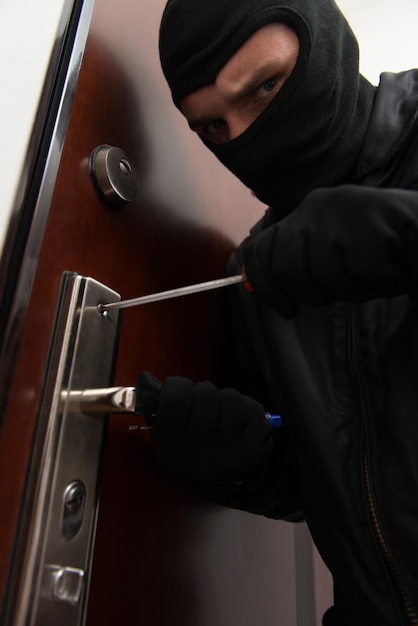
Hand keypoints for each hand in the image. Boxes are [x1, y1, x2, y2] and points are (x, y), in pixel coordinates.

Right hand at [136, 372, 271, 482]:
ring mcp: (232, 442)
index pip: (175, 397)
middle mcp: (201, 445)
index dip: (178, 386)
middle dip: (204, 394)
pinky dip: (246, 408)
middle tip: (204, 408)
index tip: (180, 391)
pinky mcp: (256, 438)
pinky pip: (250, 405)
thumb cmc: (195, 449)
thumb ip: (159, 409)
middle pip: (204, 392)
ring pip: (229, 395)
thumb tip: (147, 378)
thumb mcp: (168, 438)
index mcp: (173, 445)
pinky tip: (240, 425)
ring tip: (223, 418)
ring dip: (225, 400)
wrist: (228, 479)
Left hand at [240, 185, 417, 314]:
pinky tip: (392, 265)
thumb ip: (296, 261)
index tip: (284, 308)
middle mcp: (317, 206)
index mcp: (304, 212)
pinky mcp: (370, 225)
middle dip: (313, 292)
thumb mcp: (330, 249)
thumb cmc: (377, 247)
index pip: (259, 249)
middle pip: (287, 269)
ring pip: (326, 278)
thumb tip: (250, 286)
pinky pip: (362, 276)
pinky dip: (380, 282)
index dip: (262, 284)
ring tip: (373, 272)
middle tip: (342, 288)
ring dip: (354, 288)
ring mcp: (342, 213)